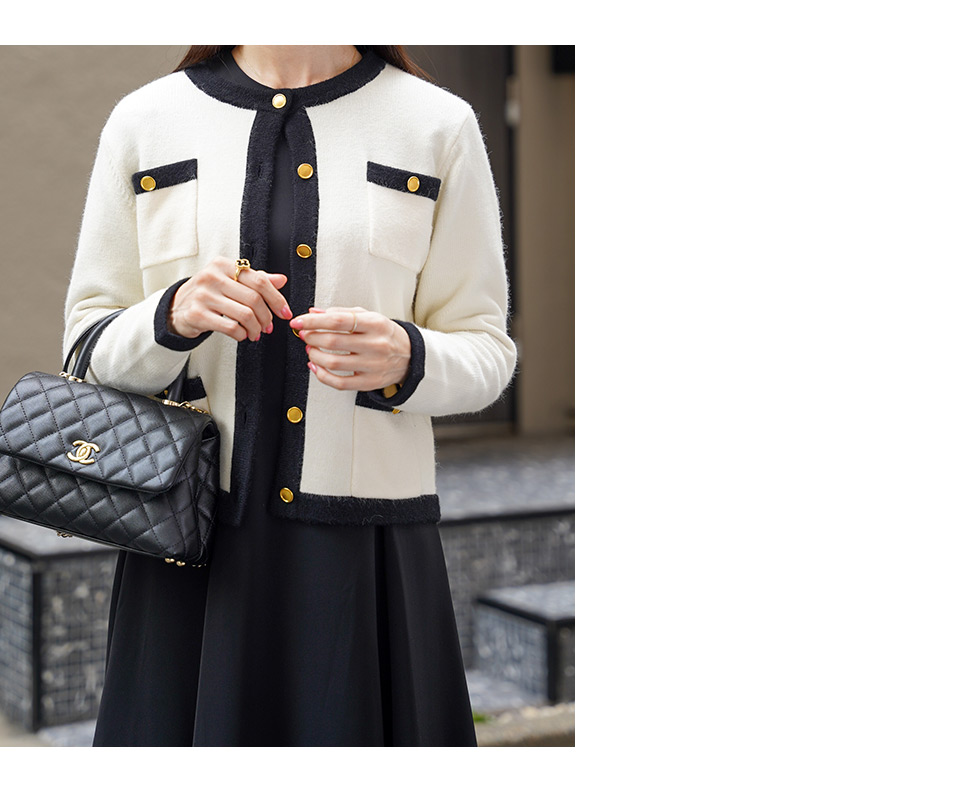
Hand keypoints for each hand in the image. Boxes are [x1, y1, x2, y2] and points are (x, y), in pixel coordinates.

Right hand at [168, 256, 290, 341]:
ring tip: (255, 333)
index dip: (276, 299)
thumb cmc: (209, 293)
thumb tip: (281, 280)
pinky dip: (242, 335)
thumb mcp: (231, 281)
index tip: (284, 312)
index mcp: (223, 265)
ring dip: (256, 328)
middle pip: (254, 299)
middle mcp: (212, 277)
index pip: (259, 280)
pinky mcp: (197, 314)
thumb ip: (256, 280)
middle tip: (268, 327)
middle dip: (267, 317)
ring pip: (244, 314)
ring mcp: (203, 295)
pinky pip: (230, 327)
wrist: (177, 308)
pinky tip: (242, 335)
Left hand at [291, 306, 410, 391]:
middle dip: (312, 337)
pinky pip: (340, 383)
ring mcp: (373, 366)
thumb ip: (341, 313)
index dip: (313, 321)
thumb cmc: (386, 334)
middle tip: (305, 335)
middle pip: (333, 342)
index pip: (338, 321)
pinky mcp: (369, 382)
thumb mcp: (368, 316)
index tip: (299, 322)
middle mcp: (375, 345)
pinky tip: (317, 367)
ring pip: (334, 363)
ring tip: (311, 349)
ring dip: (315, 355)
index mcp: (375, 324)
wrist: (409, 356)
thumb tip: (313, 313)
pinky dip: (322, 376)